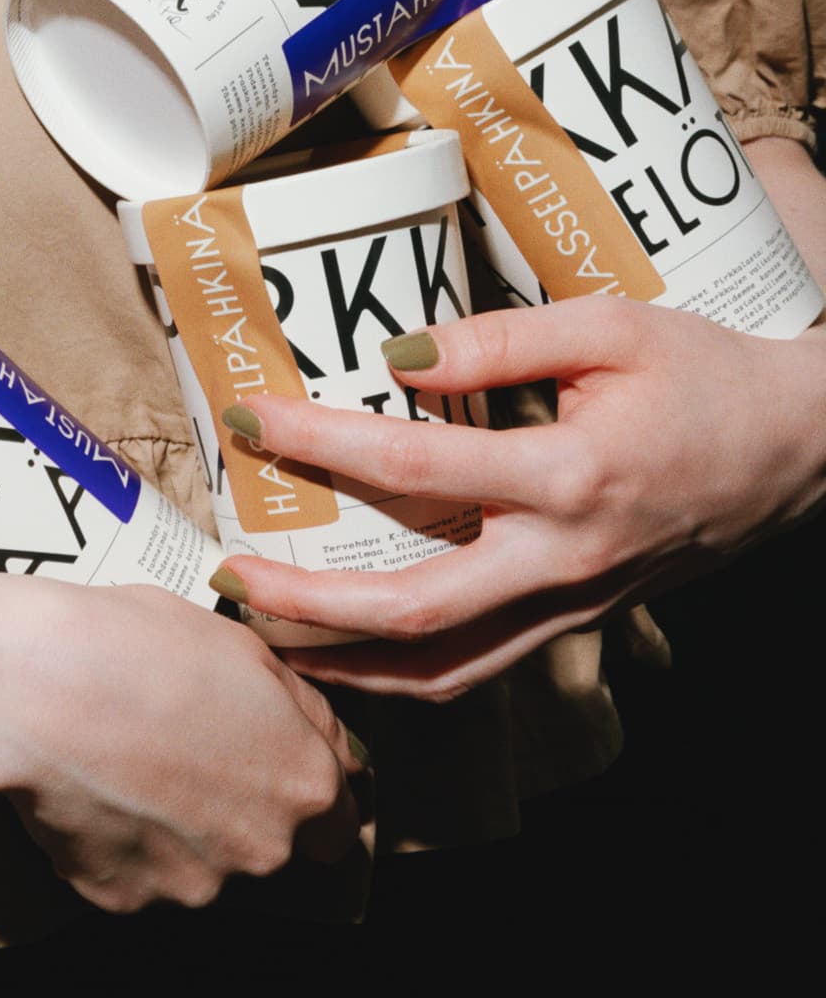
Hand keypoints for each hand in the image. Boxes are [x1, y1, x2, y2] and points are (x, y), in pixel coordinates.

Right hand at [0, 581, 363, 911]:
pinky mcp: (126, 899)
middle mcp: (262, 849)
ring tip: (128, 762)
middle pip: (266, 846)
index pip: (337, 824)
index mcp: (302, 784)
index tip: (268, 767)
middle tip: (183, 750)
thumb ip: (302, 708)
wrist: (41, 687)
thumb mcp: (245, 647)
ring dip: (177, 828)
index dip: (302, 792)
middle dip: (235, 809)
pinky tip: (96, 787)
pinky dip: (121, 842)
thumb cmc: (141, 647)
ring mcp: (193, 884)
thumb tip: (330, 743)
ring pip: (200, 864)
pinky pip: (135, 874)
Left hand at [211, 296, 825, 702]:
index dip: (320, 443)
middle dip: (308, 604)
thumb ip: (498, 340)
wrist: (797, 449)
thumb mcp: (609, 326)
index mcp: (569, 478)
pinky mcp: (579, 617)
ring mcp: (573, 603)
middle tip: (228, 576)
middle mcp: (564, 559)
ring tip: (268, 637)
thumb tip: (395, 357)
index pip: (414, 470)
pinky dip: (409, 671)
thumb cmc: (702, 374)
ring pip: (447, 670)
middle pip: (415, 612)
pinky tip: (352, 649)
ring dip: (348, 666)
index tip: (250, 416)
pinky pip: (482, 666)